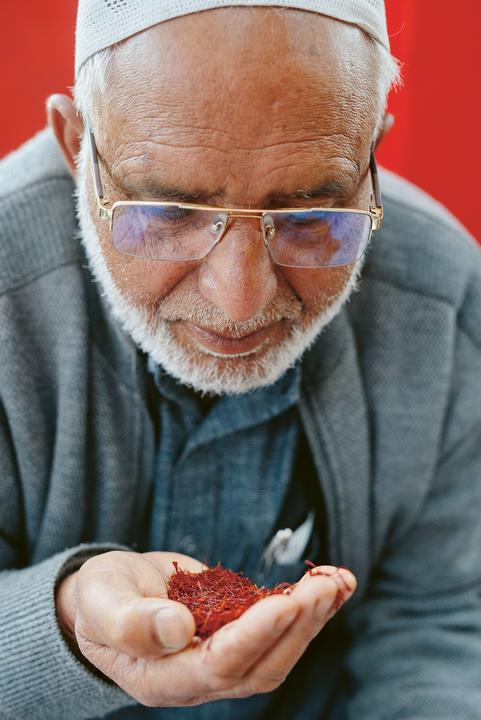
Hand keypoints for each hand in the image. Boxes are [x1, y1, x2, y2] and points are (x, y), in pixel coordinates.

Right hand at [56, 551, 355, 706]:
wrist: (110, 593)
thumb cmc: (98, 600)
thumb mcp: (102, 604)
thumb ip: (132, 623)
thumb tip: (179, 630)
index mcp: (163, 678)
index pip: (219, 666)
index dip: (254, 636)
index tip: (284, 603)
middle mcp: (201, 676)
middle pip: (261, 665)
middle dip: (298, 627)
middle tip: (325, 586)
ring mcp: (223, 655)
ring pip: (279, 650)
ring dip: (313, 617)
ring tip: (340, 581)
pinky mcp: (237, 631)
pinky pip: (279, 627)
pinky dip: (309, 606)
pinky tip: (334, 582)